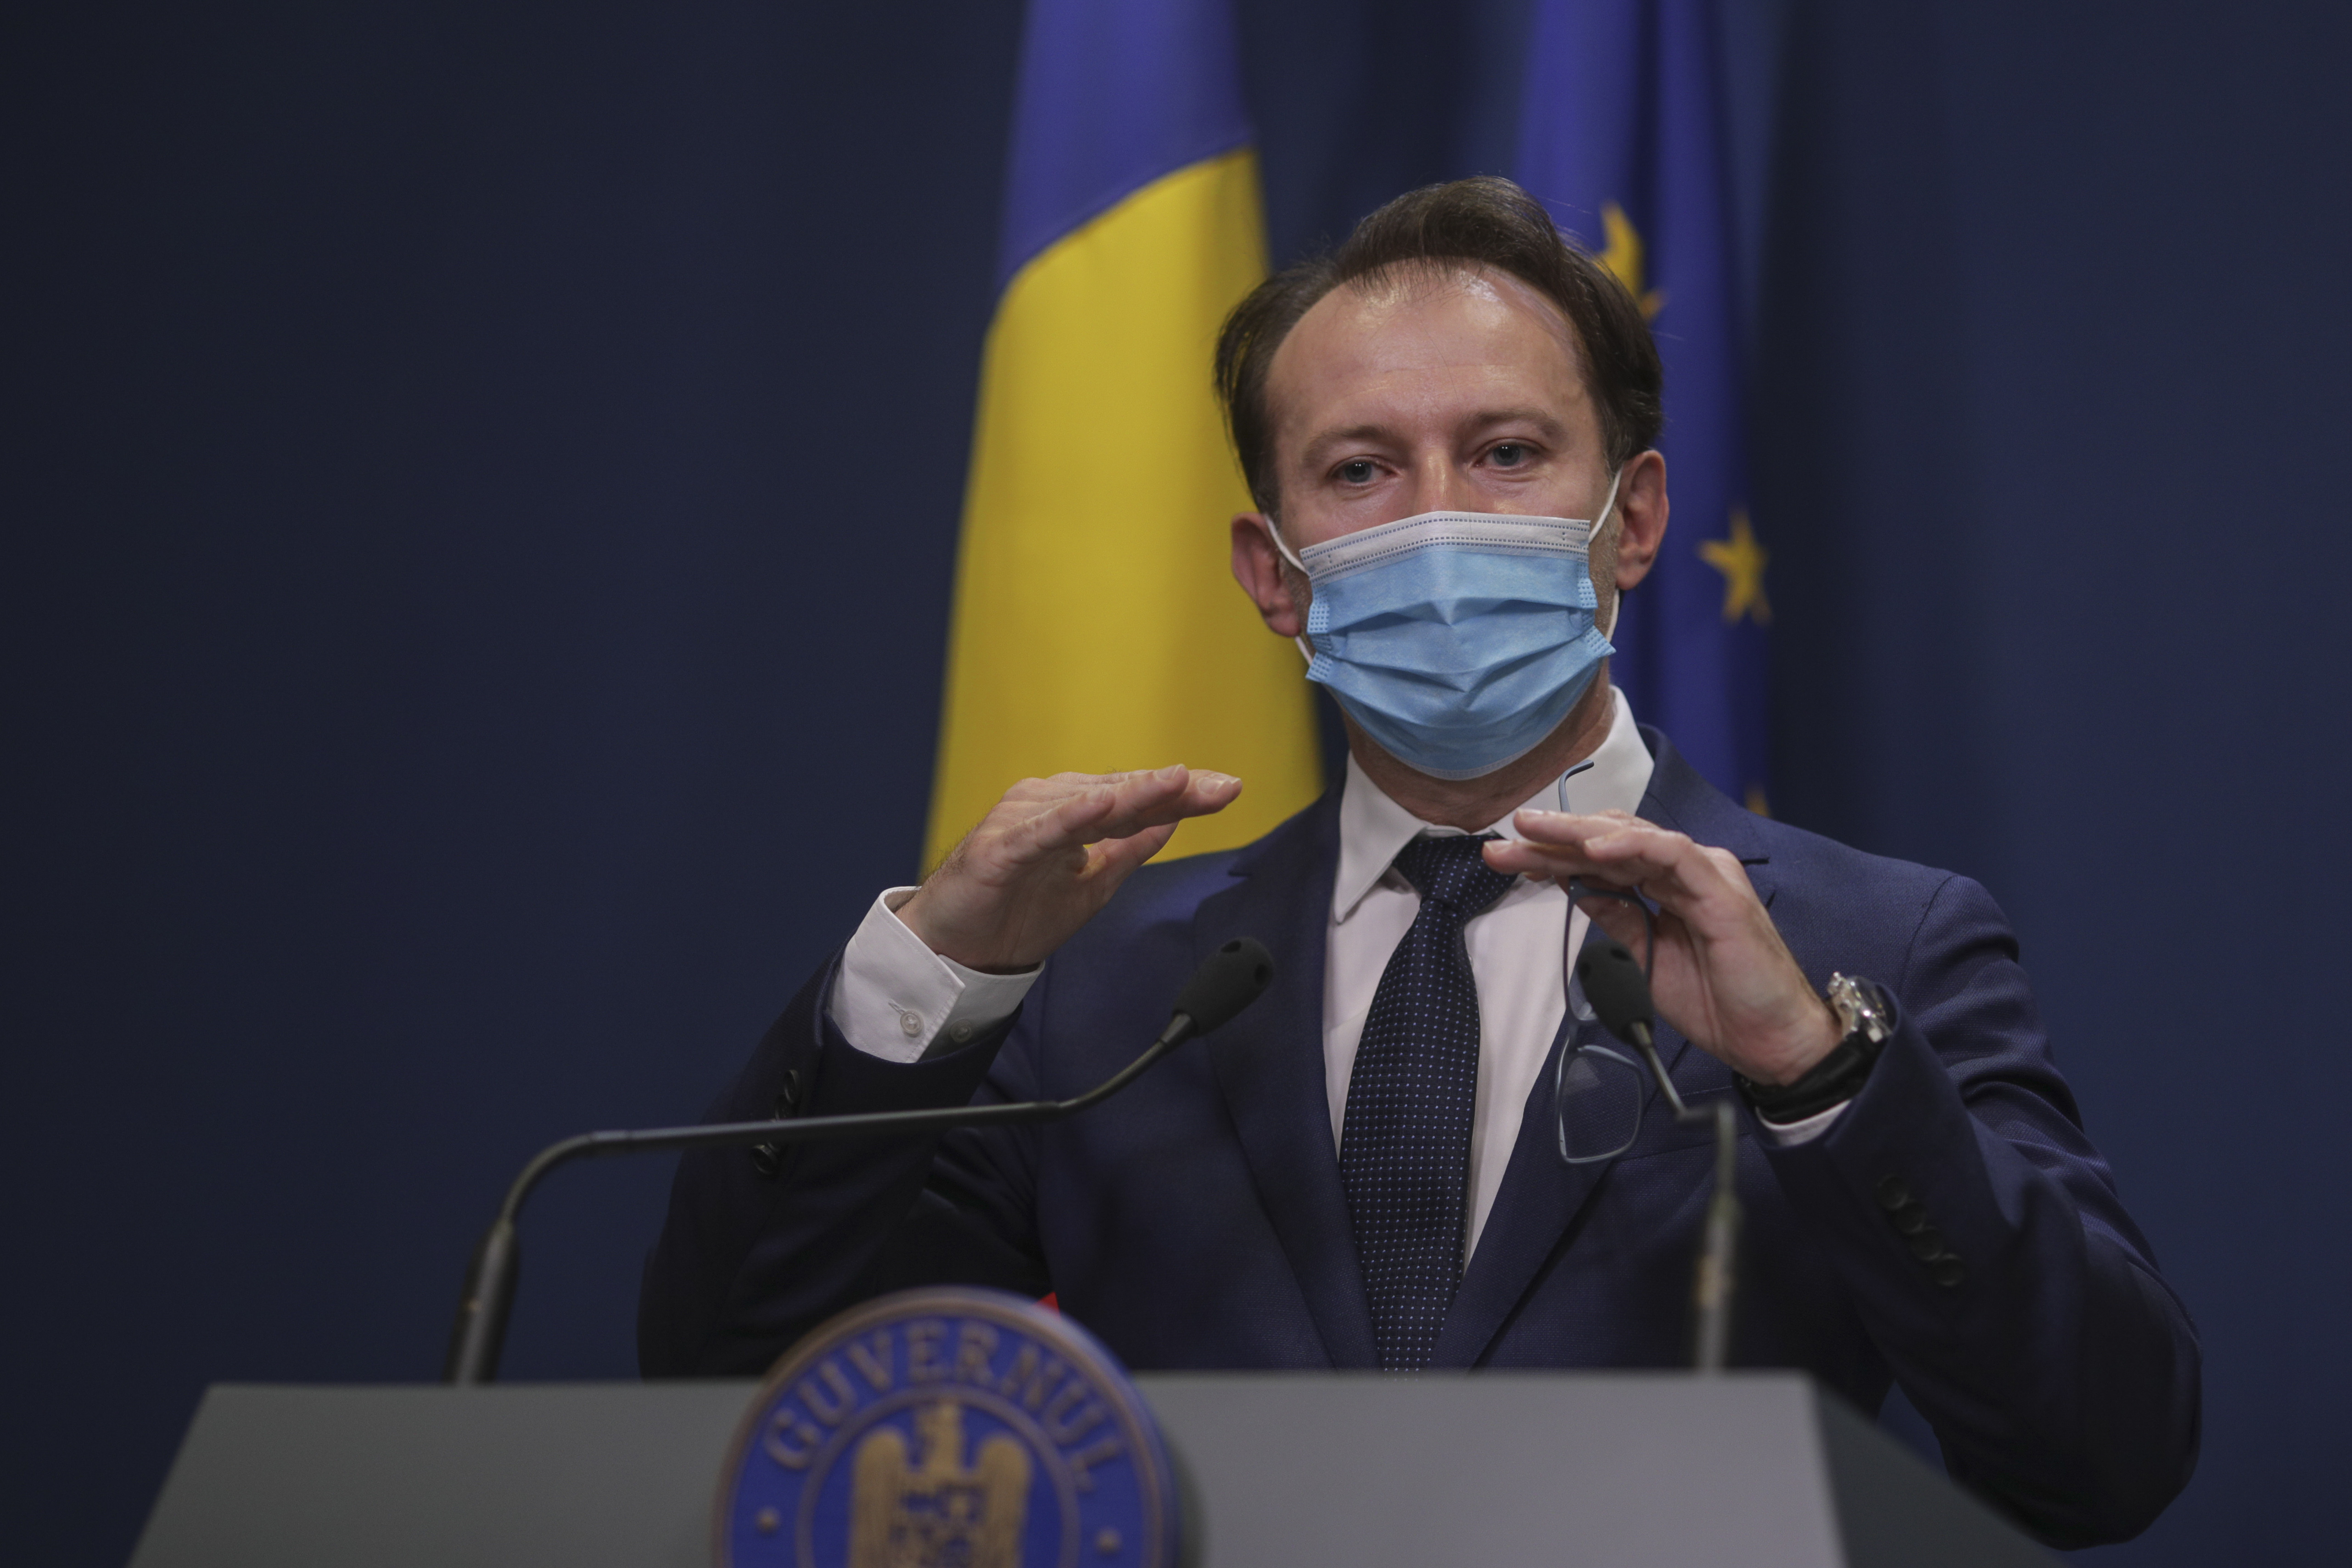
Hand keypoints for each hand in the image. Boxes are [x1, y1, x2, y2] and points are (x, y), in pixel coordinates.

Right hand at [898, 766, 1242, 972]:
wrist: (956, 950)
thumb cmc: (1016, 913)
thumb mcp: (1092, 884)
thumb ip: (1130, 850)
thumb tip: (1174, 823)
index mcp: (1074, 812)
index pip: (1137, 797)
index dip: (1184, 794)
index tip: (1228, 789)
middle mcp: (1050, 805)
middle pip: (1121, 793)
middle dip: (1173, 789)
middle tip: (1220, 785)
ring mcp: (1024, 822)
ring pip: (1088, 804)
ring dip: (1134, 792)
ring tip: (1177, 781)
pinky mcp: (1000, 849)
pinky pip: (1042, 831)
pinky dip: (1073, 817)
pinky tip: (1104, 805)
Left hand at [1482, 810, 1839, 1085]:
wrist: (1768, 1041)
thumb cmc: (1717, 1002)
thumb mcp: (1644, 957)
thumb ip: (1615, 918)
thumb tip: (1574, 887)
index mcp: (1669, 885)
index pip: (1604, 858)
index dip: (1555, 855)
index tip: (1510, 858)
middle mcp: (1686, 871)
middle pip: (1612, 841)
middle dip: (1555, 838)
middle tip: (1508, 835)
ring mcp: (1705, 875)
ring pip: (1634, 838)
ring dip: (1580, 834)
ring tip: (1536, 832)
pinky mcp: (1720, 890)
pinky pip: (1671, 855)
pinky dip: (1630, 846)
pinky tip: (1592, 849)